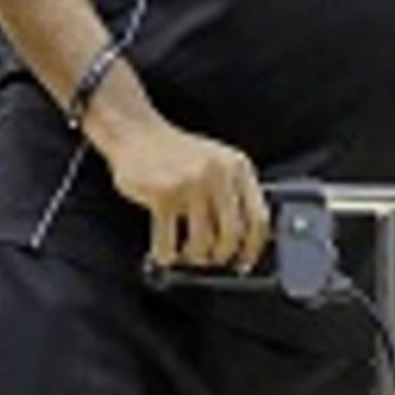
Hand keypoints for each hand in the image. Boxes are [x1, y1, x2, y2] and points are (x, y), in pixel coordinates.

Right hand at [99, 111, 268, 271]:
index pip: (259, 219)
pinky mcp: (163, 195)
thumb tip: (241, 244)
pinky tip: (165, 251)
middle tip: (210, 259)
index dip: (253, 248)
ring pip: (202, 244)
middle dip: (220, 256)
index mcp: (238, 168)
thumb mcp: (216, 165)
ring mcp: (191, 184)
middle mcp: (219, 174)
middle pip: (232, 236)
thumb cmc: (175, 154)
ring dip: (193, 257)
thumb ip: (232, 196)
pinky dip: (166, 255)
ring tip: (185, 253)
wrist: (136, 133)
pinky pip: (169, 243)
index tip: (244, 261)